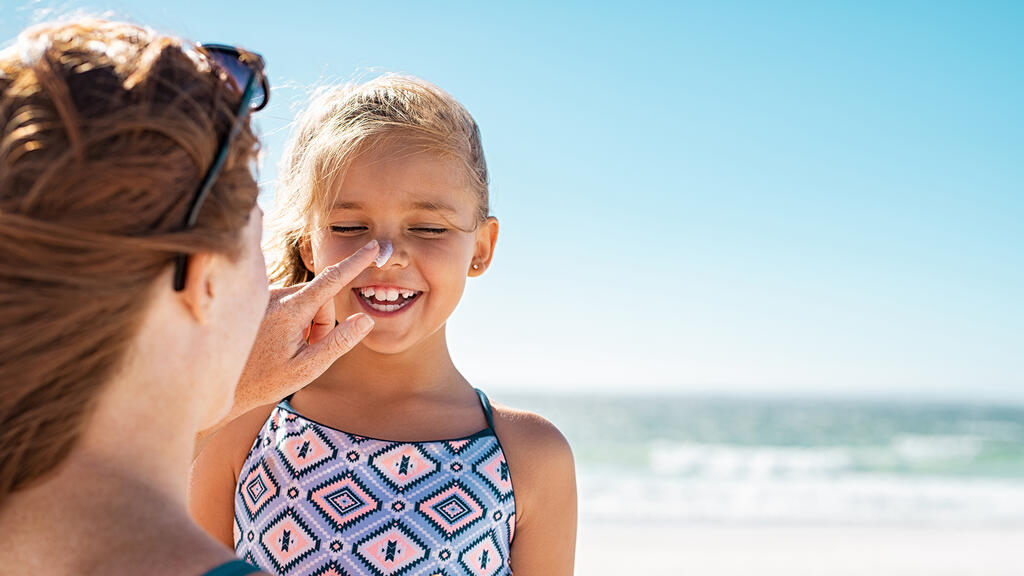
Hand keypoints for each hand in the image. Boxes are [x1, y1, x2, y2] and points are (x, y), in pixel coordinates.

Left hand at [224, 240, 379, 423]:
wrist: (221, 383)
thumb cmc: (265, 380)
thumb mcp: (308, 368)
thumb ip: (339, 342)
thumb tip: (366, 319)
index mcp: (290, 310)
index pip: (331, 281)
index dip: (355, 263)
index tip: (373, 247)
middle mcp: (276, 296)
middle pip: (321, 298)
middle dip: (323, 322)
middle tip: (308, 350)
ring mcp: (266, 296)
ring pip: (307, 301)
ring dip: (307, 323)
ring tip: (288, 349)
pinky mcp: (260, 300)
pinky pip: (291, 303)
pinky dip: (293, 320)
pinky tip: (276, 341)